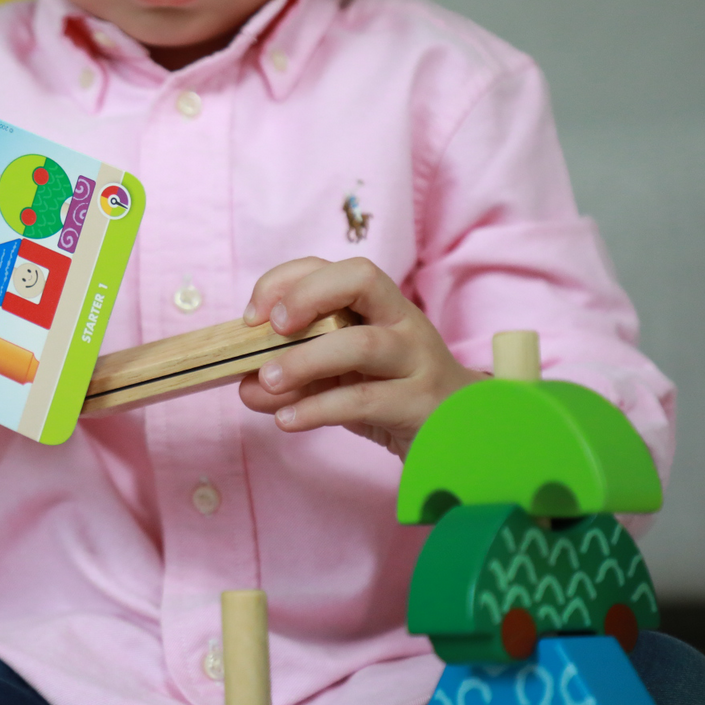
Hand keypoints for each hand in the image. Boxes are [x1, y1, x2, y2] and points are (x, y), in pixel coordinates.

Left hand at [238, 257, 483, 457]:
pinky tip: (287, 420)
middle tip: (269, 329)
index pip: (338, 267)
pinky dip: (318, 409)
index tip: (253, 315)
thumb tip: (244, 384)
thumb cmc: (393, 395)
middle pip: (362, 279)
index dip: (290, 280)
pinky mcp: (421, 403)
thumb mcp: (342, 378)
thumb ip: (296, 377)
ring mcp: (416, 360)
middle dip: (307, 295)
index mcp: (382, 305)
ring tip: (267, 382)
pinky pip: (365, 400)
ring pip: (362, 344)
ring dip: (304, 360)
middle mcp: (403, 322)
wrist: (460, 436)